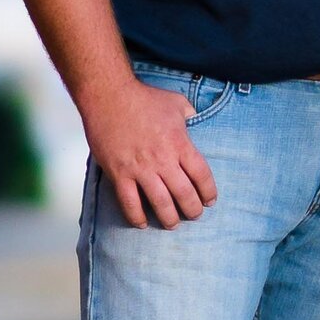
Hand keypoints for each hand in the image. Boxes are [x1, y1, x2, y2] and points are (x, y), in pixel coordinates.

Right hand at [84, 73, 218, 229]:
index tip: (210, 201)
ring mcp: (140, 169)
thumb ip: (191, 114)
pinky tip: (141, 223)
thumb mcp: (176, 102)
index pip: (202, 175)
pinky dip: (136, 217)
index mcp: (180, 143)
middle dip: (192, 210)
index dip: (208, 192)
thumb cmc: (144, 97)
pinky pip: (129, 203)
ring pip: (160, 203)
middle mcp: (162, 159)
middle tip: (194, 215)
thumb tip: (199, 121)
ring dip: (169, 219)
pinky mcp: (119, 174)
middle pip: (184, 194)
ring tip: (172, 223)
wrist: (110, 96)